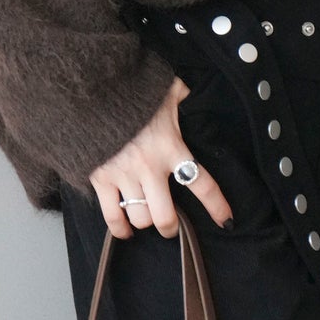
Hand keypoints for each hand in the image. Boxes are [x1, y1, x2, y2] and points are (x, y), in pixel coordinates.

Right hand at [89, 75, 234, 239]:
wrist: (93, 88)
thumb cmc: (134, 90)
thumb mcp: (167, 90)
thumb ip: (183, 97)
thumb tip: (193, 96)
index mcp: (172, 147)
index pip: (202, 184)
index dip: (217, 207)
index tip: (226, 221)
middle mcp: (150, 167)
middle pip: (165, 217)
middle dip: (170, 227)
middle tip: (172, 225)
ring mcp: (124, 175)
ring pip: (140, 219)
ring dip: (145, 221)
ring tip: (147, 217)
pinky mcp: (101, 178)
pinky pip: (112, 216)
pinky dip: (119, 228)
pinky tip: (125, 230)